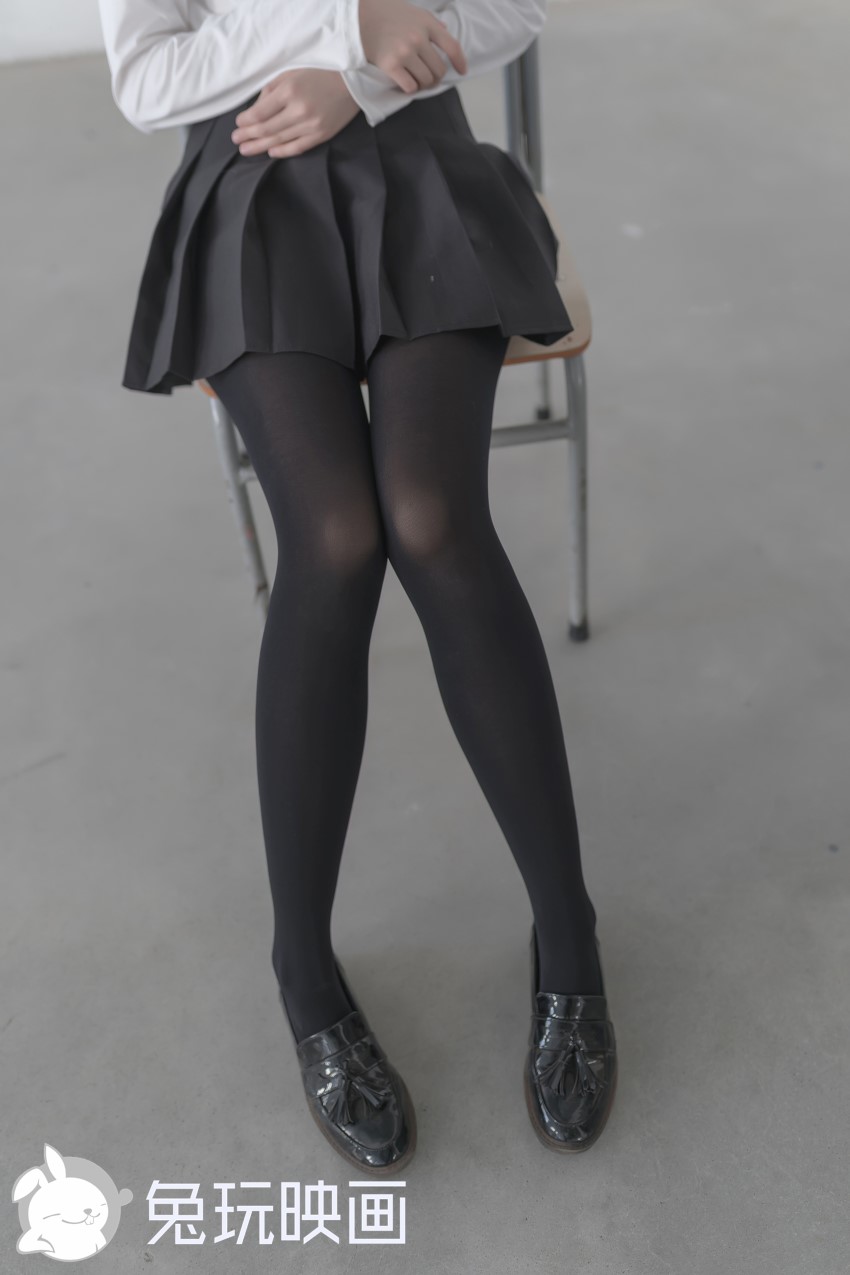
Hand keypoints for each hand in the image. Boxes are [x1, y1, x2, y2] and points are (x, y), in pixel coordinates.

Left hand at [231, 68, 361, 157]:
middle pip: (266, 129)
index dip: (246, 121)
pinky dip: (282, 152)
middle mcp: (298, 110)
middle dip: (248, 136)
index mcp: (288, 90)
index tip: (237, 125)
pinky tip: (271, 153)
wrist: (352, 82)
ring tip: (246, 150)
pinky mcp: (321, 135)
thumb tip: (257, 109)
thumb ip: (272, 90)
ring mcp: (310, 125)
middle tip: (236, 141)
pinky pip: (297, 147)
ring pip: (279, 140)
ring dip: (260, 146)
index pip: (259, 112)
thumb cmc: (319, 74)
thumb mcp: (291, 72)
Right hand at [358, 0, 467, 91]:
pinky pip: (410, 87)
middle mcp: (418, 38)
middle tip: (429, 78)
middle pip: (439, 70)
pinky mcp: (391, 65)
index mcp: (426, 23)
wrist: (359, 18)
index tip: (462, 71)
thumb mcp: (413, 11)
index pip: (452, 46)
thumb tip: (445, 29)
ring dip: (423, 84)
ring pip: (426, 81)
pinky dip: (410, 88)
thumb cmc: (387, 14)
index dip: (460, 62)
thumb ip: (430, 22)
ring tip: (416, 80)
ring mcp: (404, 52)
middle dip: (436, 77)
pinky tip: (406, 82)